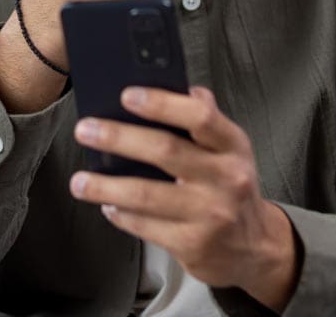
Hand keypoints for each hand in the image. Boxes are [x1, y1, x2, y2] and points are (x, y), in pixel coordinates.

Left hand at [69, 86, 299, 311]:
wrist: (256, 248)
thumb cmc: (231, 184)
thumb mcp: (229, 147)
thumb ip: (205, 117)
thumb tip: (179, 85)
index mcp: (232, 144)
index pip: (200, 116)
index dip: (162, 103)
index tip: (127, 95)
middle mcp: (225, 178)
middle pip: (165, 151)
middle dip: (119, 138)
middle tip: (85, 130)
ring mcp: (210, 214)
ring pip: (147, 195)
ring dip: (105, 186)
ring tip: (79, 181)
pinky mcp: (193, 245)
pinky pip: (145, 226)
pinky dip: (120, 214)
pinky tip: (106, 204)